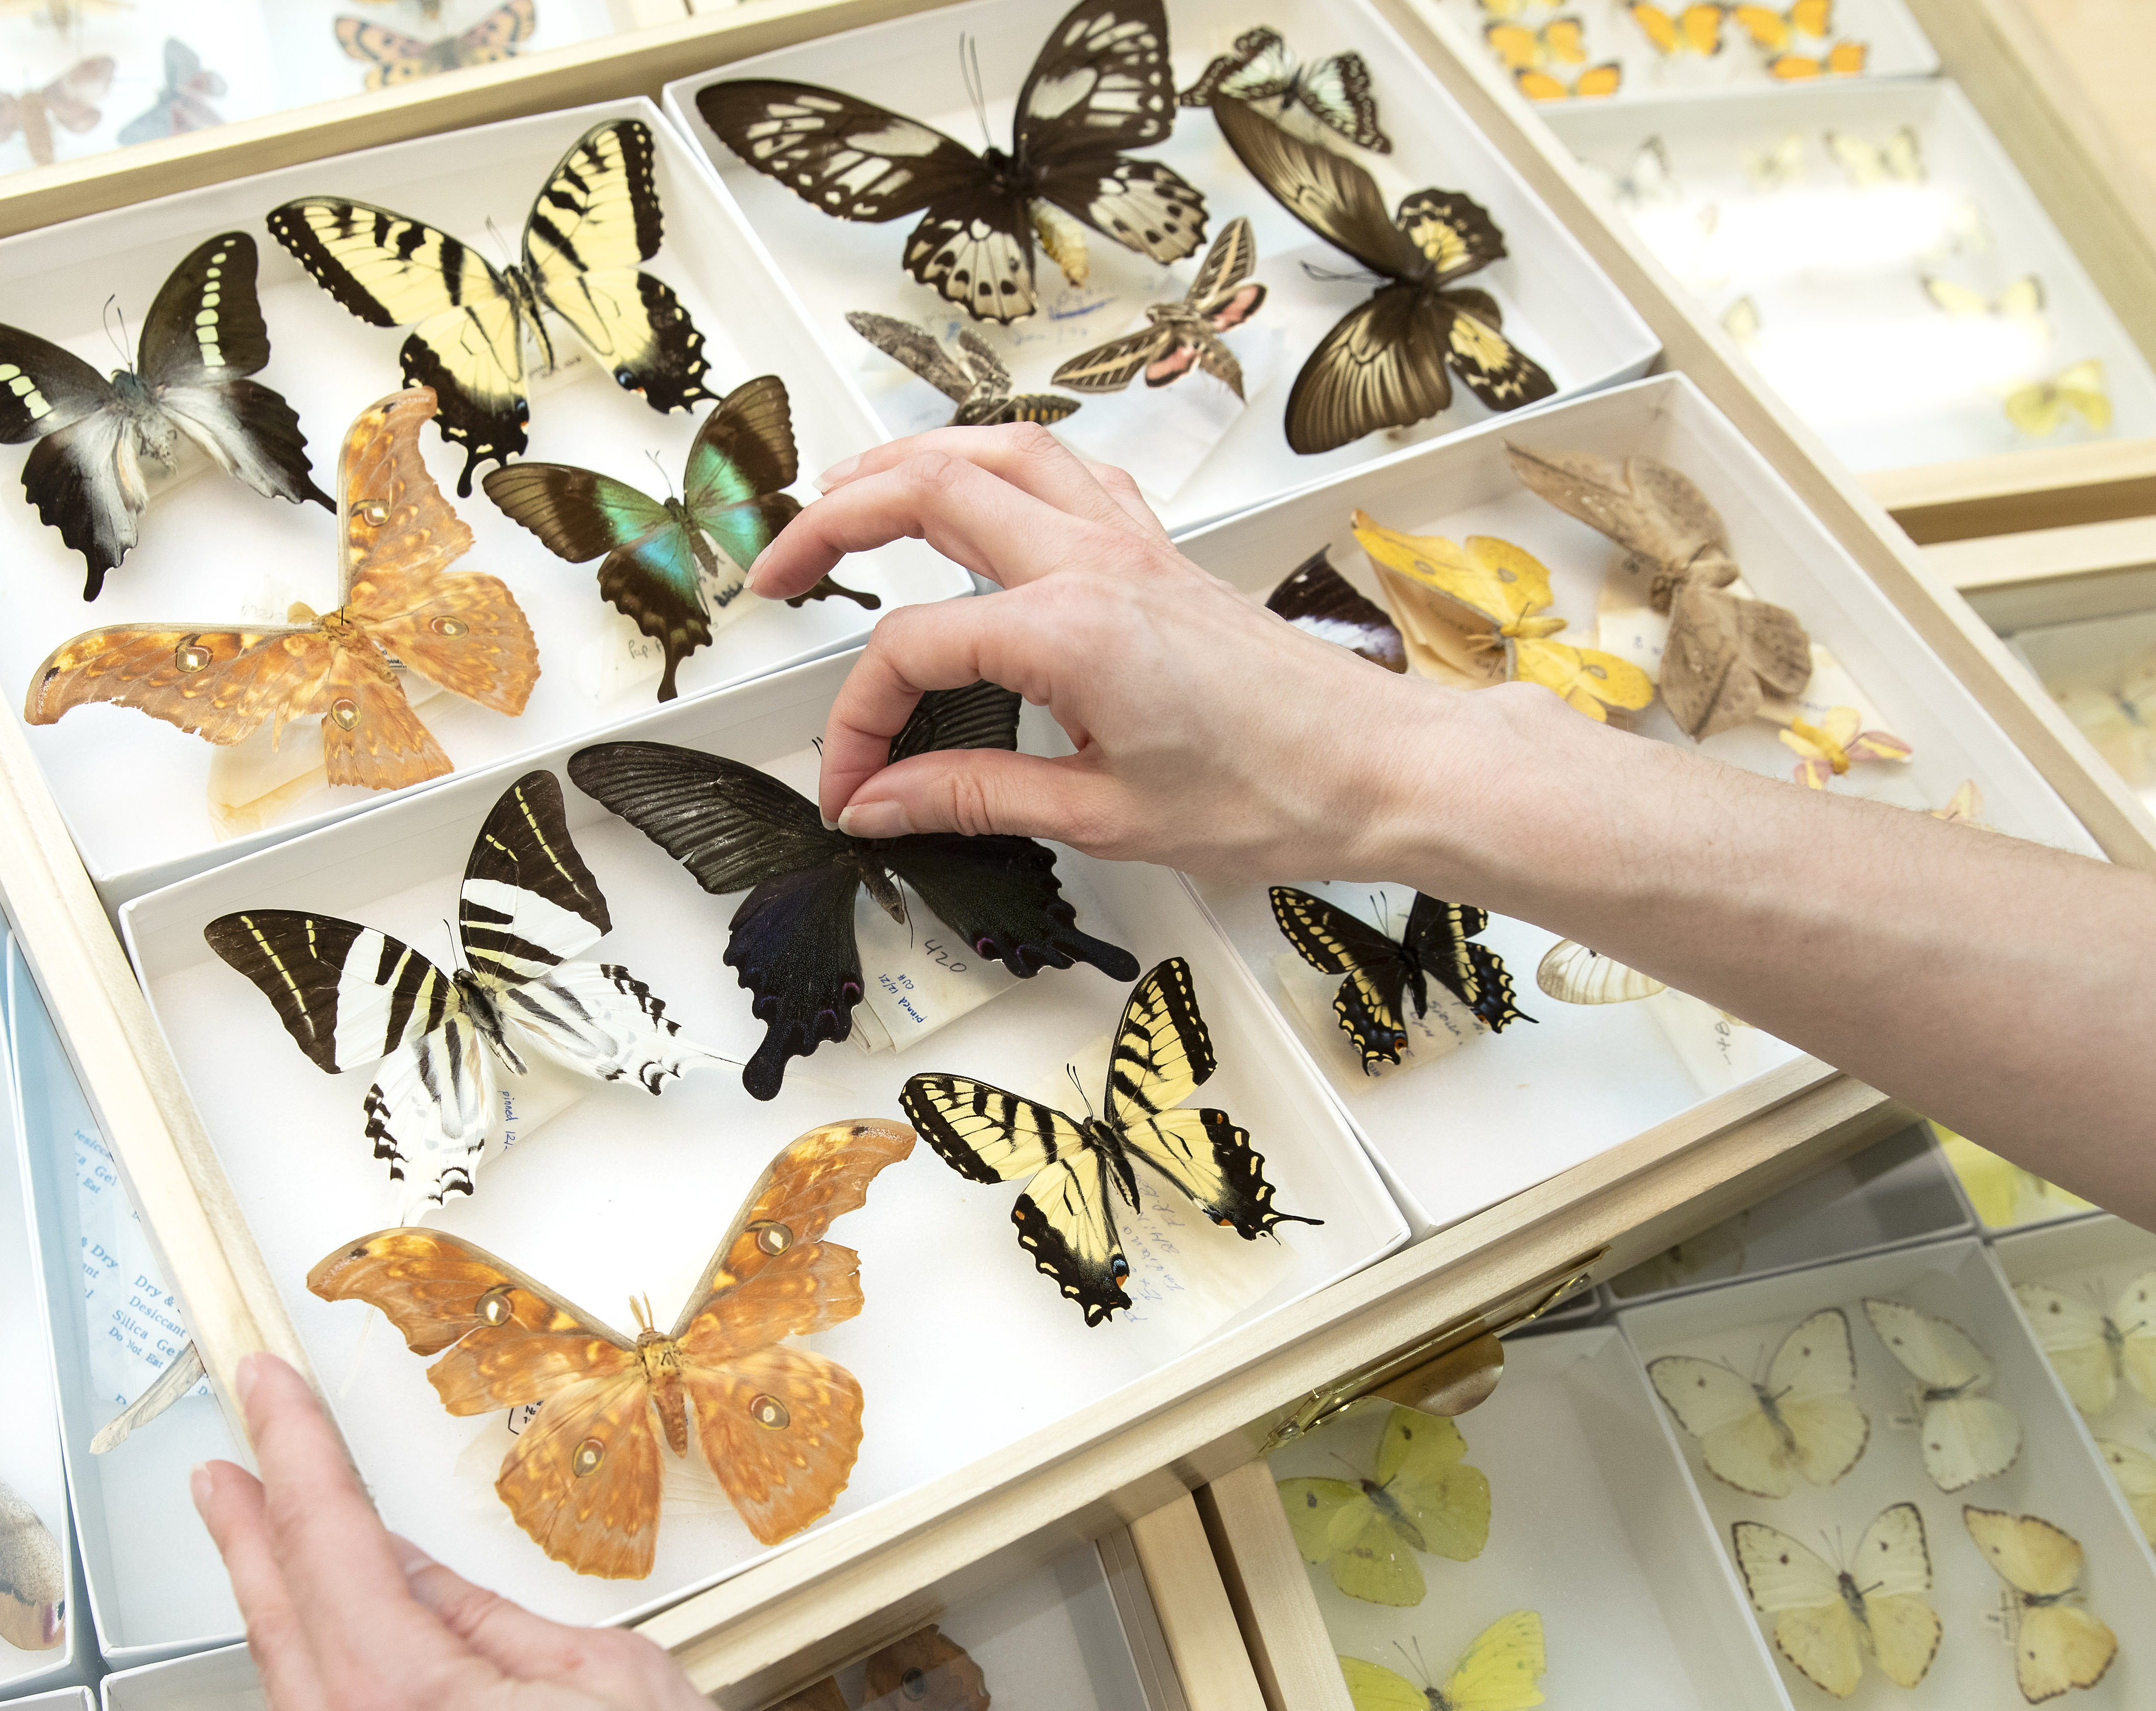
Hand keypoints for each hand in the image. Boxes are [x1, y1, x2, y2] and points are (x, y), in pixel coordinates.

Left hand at [195, 1355, 1082, 1710]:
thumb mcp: (620, 1686)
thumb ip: (501, 1630)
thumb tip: (430, 1589)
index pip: (327, 1545)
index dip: (293, 1453)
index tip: (262, 1391)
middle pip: (281, 1630)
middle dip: (249, 1537)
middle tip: (225, 1471)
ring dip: (279, 1624)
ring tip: (271, 1560)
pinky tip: (347, 1685)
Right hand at [748, 423, 1613, 882]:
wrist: (1379, 769)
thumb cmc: (1272, 794)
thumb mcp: (1103, 815)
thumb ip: (974, 794)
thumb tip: (879, 801)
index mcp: (1069, 630)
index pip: (911, 649)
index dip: (859, 720)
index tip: (851, 785)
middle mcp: (1093, 561)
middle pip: (926, 489)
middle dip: (832, 518)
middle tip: (776, 568)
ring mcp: (1128, 542)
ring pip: (992, 450)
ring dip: (906, 463)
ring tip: (846, 500)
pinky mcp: (1156, 549)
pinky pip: (1061, 468)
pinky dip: (996, 464)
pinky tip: (972, 494)